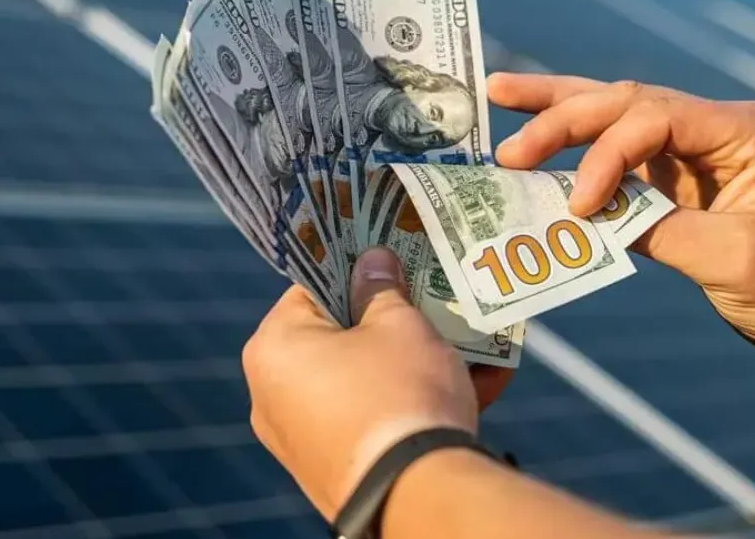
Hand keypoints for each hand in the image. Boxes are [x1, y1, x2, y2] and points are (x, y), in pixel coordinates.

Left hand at [242, 247, 511, 518]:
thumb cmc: (397, 393)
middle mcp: (274, 395)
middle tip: (434, 297)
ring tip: (473, 341)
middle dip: (394, 319)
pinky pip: (378, 419)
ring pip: (367, 380)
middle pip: (341, 338)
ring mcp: (304, 438)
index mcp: (272, 348)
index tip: (390, 256)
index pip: (311, 288)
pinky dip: (418, 401)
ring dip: (418, 360)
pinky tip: (481, 383)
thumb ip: (382, 288)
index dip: (355, 269)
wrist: (415, 496)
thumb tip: (372, 261)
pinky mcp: (337, 469)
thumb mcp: (398, 325)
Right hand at [489, 73, 754, 369]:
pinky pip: (609, 152)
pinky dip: (569, 147)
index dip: (606, 155)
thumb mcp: (732, 259)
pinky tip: (530, 131)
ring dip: (555, 107)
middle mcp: (712, 127)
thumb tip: (584, 216)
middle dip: (562, 120)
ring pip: (612, 112)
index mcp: (742, 131)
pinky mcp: (669, 178)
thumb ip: (658, 228)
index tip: (580, 205)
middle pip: (624, 103)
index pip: (655, 118)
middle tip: (509, 152)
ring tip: (498, 92)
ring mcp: (689, 149)